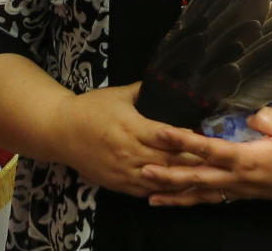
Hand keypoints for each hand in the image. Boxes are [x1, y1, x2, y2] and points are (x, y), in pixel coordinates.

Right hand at [60, 82, 202, 196]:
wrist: (60, 131)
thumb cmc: (90, 108)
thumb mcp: (118, 94)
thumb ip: (144, 89)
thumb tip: (166, 80)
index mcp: (130, 127)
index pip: (166, 137)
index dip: (186, 138)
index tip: (203, 135)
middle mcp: (128, 151)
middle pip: (167, 160)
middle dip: (190, 160)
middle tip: (211, 157)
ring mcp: (122, 171)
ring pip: (159, 179)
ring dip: (180, 178)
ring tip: (201, 174)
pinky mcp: (116, 183)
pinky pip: (144, 191)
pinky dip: (162, 189)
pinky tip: (177, 186)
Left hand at [141, 107, 271, 205]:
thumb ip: (263, 116)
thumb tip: (243, 113)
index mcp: (247, 158)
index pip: (207, 148)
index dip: (182, 140)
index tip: (159, 132)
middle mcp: (238, 178)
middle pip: (197, 177)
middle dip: (167, 175)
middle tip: (140, 171)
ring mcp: (240, 189)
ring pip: (201, 194)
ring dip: (174, 195)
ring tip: (149, 197)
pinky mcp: (244, 194)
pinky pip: (213, 199)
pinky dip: (193, 201)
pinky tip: (178, 201)